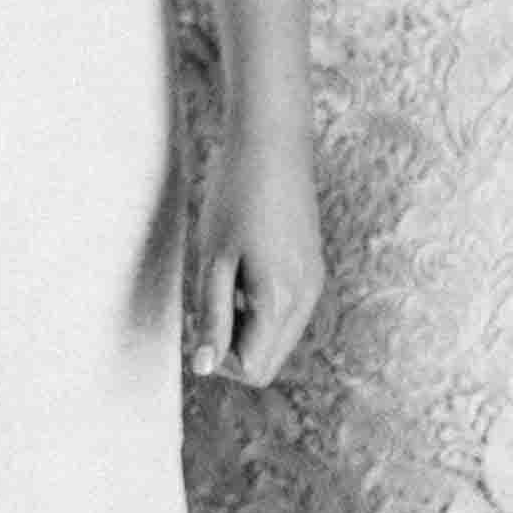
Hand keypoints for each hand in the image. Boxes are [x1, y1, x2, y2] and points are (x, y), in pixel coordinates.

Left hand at [190, 117, 322, 387]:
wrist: (271, 143)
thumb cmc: (235, 196)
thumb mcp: (214, 260)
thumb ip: (212, 317)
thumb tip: (203, 368)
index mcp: (281, 299)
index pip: (253, 368)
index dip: (218, 357)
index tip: (199, 319)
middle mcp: (306, 298)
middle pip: (269, 360)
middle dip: (234, 345)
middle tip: (210, 299)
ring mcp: (313, 284)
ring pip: (278, 337)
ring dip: (246, 325)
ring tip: (227, 280)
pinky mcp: (312, 269)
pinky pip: (286, 312)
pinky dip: (260, 307)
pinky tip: (243, 268)